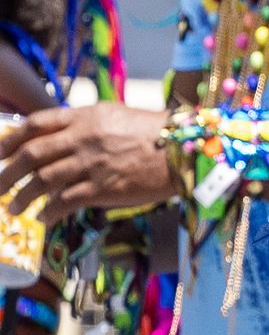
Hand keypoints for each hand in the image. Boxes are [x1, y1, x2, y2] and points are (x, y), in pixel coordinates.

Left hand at [0, 105, 172, 220]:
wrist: (183, 151)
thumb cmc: (155, 133)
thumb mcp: (115, 116)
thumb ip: (85, 124)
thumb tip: (58, 138)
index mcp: (84, 117)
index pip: (36, 125)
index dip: (11, 139)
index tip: (0, 152)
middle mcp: (83, 139)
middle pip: (32, 155)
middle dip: (7, 172)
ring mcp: (92, 164)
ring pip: (43, 181)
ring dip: (22, 196)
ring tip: (13, 207)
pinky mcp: (103, 189)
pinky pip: (65, 201)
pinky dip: (49, 211)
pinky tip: (42, 218)